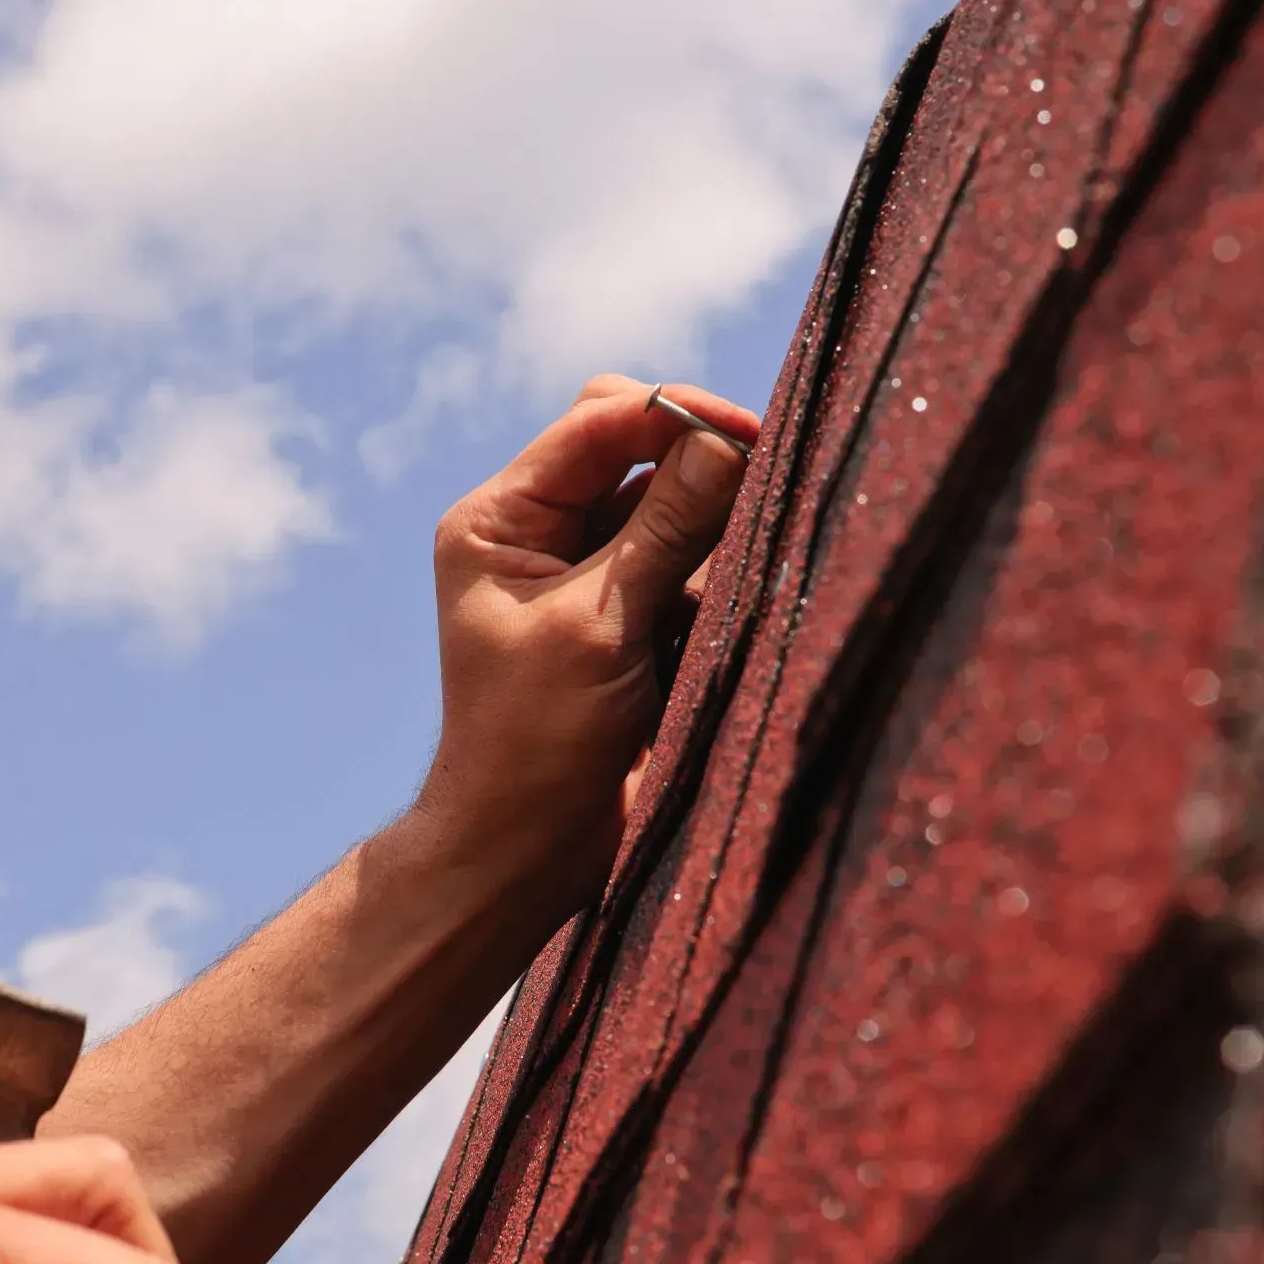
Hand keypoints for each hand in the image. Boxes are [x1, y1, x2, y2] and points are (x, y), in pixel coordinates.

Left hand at [411, 374, 756, 924]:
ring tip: (720, 587)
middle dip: (699, 463)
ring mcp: (587, 572)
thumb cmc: (536, 743)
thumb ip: (665, 528)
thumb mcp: (602, 626)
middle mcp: (538, 533)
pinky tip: (715, 623)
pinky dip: (713, 577)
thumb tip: (725, 440)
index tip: (751, 432)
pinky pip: (688, 562)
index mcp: (499, 520)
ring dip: (712, 528)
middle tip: (763, 485)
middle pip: (636, 449)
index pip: (596, 424)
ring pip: (672, 503)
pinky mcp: (630, 614)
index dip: (674, 415)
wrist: (528, 849)